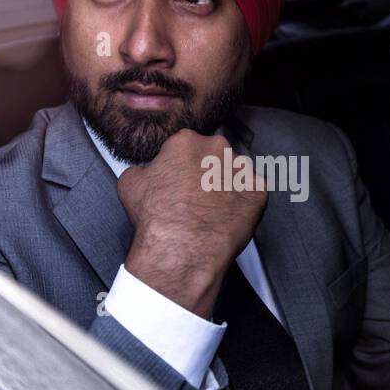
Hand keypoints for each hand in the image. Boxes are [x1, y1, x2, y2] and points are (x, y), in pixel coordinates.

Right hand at [118, 130, 267, 317]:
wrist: (182, 247)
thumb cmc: (157, 217)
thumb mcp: (130, 184)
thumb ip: (142, 170)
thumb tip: (146, 173)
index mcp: (187, 141)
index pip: (186, 147)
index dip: (181, 166)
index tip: (179, 182)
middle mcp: (217, 149)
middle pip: (214, 157)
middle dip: (207, 173)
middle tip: (196, 196)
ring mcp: (241, 170)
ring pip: (235, 174)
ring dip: (227, 187)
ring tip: (212, 210)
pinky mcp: (258, 192)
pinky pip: (253, 194)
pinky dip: (244, 205)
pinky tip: (227, 218)